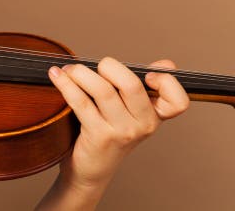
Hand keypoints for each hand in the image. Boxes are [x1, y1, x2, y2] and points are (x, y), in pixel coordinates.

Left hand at [36, 57, 188, 209]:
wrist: (91, 169)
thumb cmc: (109, 131)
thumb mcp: (131, 111)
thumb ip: (143, 86)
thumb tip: (165, 64)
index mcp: (155, 116)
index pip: (178, 102)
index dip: (167, 82)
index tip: (148, 74)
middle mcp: (143, 125)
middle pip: (132, 85)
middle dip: (109, 66)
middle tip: (95, 66)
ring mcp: (121, 132)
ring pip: (103, 90)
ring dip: (80, 73)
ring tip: (69, 69)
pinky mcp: (98, 136)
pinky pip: (80, 102)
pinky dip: (65, 84)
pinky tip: (56, 75)